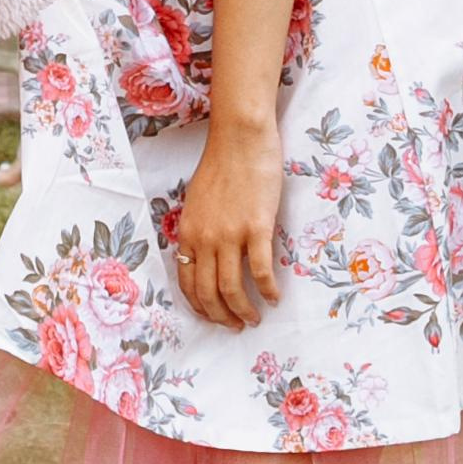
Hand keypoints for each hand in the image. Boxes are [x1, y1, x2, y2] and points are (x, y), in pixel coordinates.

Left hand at [173, 119, 283, 329]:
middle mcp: (204, 238)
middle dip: (221, 316)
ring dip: (244, 310)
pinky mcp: (256, 228)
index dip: (200, 306)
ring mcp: (229, 234)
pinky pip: (260, 271)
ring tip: (255, 318)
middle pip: (208, 292)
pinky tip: (275, 297)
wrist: (240, 138)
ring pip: (232, 289)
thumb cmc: (222, 163)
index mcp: (187, 231)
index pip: (186, 282)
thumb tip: (208, 254)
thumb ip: (200, 229)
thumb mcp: (198, 201)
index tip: (212, 316)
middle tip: (236, 325)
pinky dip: (268, 290)